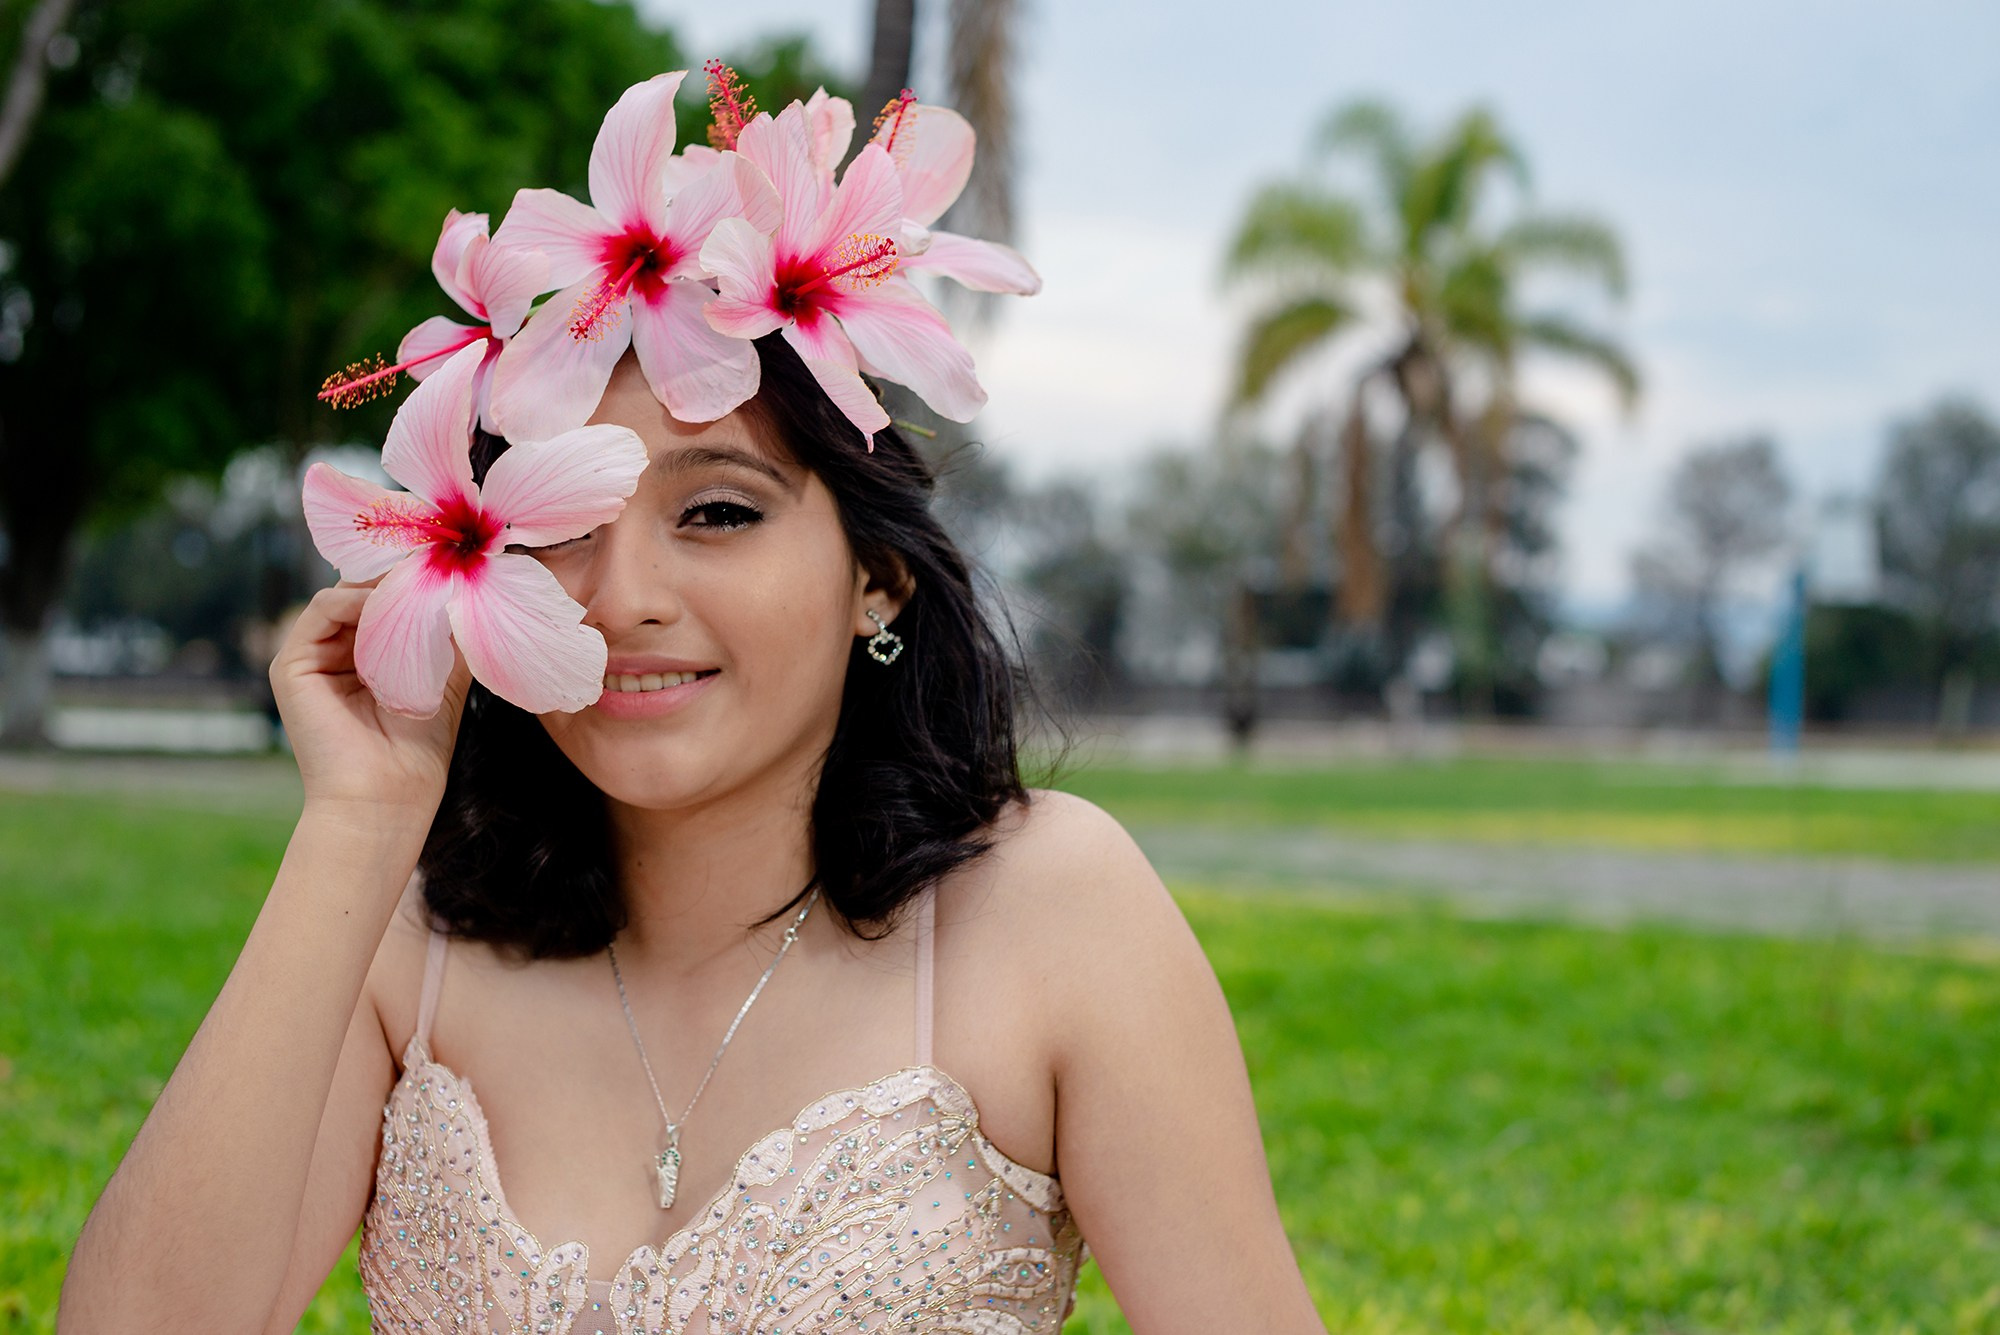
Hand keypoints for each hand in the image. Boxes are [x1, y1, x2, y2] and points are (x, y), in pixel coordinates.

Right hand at [268, 581, 473, 825]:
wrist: (386, 797)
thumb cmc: (418, 749)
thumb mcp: (443, 678)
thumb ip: (447, 633)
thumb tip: (463, 587)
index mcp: (369, 661)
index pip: (386, 605)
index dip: (413, 583)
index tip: (449, 566)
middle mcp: (337, 657)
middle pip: (364, 595)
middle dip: (398, 577)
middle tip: (436, 562)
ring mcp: (313, 660)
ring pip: (344, 596)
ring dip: (381, 587)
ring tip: (416, 585)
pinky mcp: (290, 667)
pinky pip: (321, 610)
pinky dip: (353, 598)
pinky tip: (386, 605)